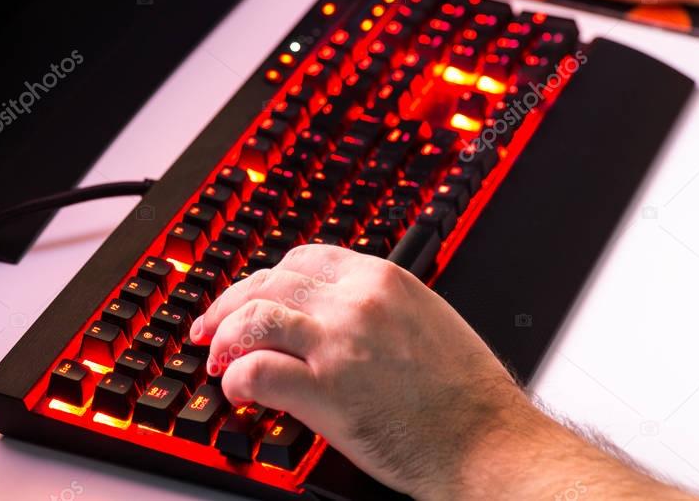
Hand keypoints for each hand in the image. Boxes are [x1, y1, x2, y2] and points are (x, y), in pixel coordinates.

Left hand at [189, 245, 528, 499]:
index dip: (267, 278)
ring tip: (219, 361)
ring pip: (255, 315)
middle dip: (230, 304)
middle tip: (213, 329)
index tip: (252, 297)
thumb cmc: (464, 392)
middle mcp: (358, 301)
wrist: (485, 439)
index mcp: (384, 280)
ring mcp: (340, 342)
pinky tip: (240, 394)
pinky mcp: (326, 390)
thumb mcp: (426, 321)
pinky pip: (256, 370)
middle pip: (269, 281)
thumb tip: (333, 314)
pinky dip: (236, 381)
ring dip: (225, 337)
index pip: (304, 258)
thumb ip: (378, 307)